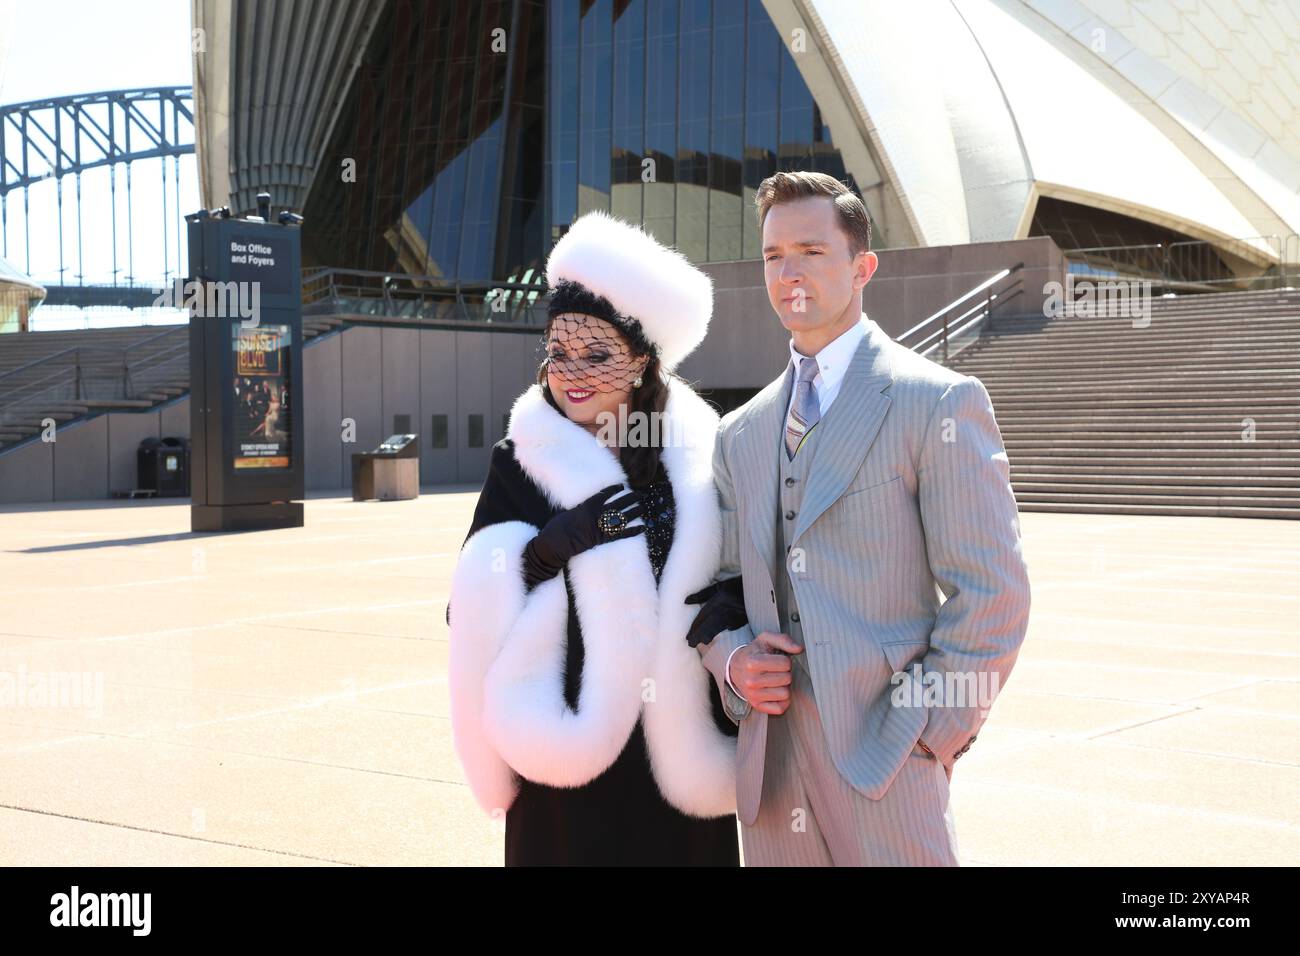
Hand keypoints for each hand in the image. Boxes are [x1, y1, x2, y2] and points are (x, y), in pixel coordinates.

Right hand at [523, 483, 645, 588]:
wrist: (556, 543)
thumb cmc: (557, 527)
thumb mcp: (567, 512)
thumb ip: (578, 508)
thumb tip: (581, 506)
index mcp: (588, 505)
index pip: (605, 494)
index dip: (615, 489)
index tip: (622, 486)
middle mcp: (597, 514)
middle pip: (618, 504)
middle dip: (630, 498)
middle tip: (639, 495)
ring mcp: (601, 526)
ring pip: (623, 517)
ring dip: (635, 511)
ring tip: (643, 506)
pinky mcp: (603, 539)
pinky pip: (622, 534)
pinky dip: (634, 531)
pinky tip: (643, 527)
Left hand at [683, 576, 746, 646]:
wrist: (759, 587)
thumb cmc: (737, 585)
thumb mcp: (720, 586)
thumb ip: (702, 594)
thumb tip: (686, 601)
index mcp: (719, 600)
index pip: (703, 616)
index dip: (694, 627)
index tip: (688, 636)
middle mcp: (726, 609)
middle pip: (709, 625)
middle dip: (699, 635)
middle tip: (690, 643)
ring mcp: (735, 616)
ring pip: (718, 628)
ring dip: (708, 635)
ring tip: (701, 642)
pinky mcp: (743, 620)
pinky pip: (730, 628)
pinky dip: (722, 632)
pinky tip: (717, 637)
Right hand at [727, 631, 802, 715]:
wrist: (736, 668)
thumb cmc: (755, 652)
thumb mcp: (766, 639)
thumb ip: (784, 640)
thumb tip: (799, 649)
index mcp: (752, 663)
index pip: (786, 664)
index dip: (786, 660)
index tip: (778, 660)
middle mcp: (751, 681)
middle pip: (787, 679)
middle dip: (785, 673)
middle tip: (776, 670)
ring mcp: (753, 695)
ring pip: (786, 694)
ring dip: (784, 686)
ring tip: (775, 680)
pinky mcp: (757, 706)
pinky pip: (780, 708)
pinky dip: (782, 700)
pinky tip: (776, 691)